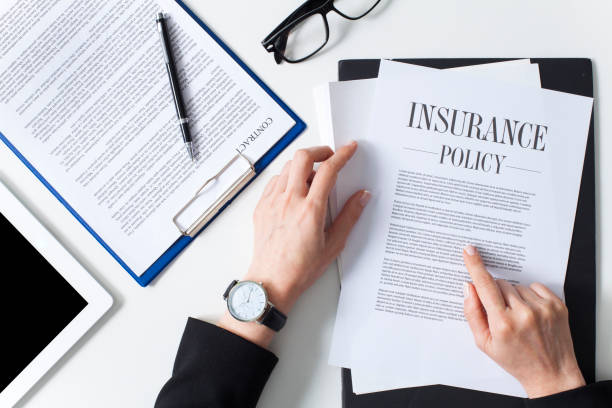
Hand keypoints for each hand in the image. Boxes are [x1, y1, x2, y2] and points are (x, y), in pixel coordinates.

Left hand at [219, 143, 369, 346]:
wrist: (272, 281)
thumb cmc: (301, 268)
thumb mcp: (334, 244)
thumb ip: (350, 216)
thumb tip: (362, 196)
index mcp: (311, 210)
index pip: (329, 170)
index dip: (342, 154)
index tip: (350, 148)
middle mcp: (290, 201)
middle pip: (303, 157)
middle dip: (320, 150)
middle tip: (330, 156)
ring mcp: (272, 202)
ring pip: (287, 167)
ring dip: (303, 164)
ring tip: (313, 176)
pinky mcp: (261, 207)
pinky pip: (274, 181)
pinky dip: (287, 177)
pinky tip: (295, 189)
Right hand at [462, 245, 585, 397]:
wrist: (551, 374)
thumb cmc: (516, 360)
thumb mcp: (484, 343)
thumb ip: (472, 313)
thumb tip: (469, 287)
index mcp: (502, 323)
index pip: (484, 286)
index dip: (475, 266)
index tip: (469, 251)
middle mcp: (523, 314)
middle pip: (500, 284)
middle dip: (496, 294)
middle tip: (502, 313)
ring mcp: (542, 309)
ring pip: (517, 286)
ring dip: (514, 296)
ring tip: (519, 317)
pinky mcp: (556, 306)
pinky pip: (535, 286)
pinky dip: (530, 296)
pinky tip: (531, 312)